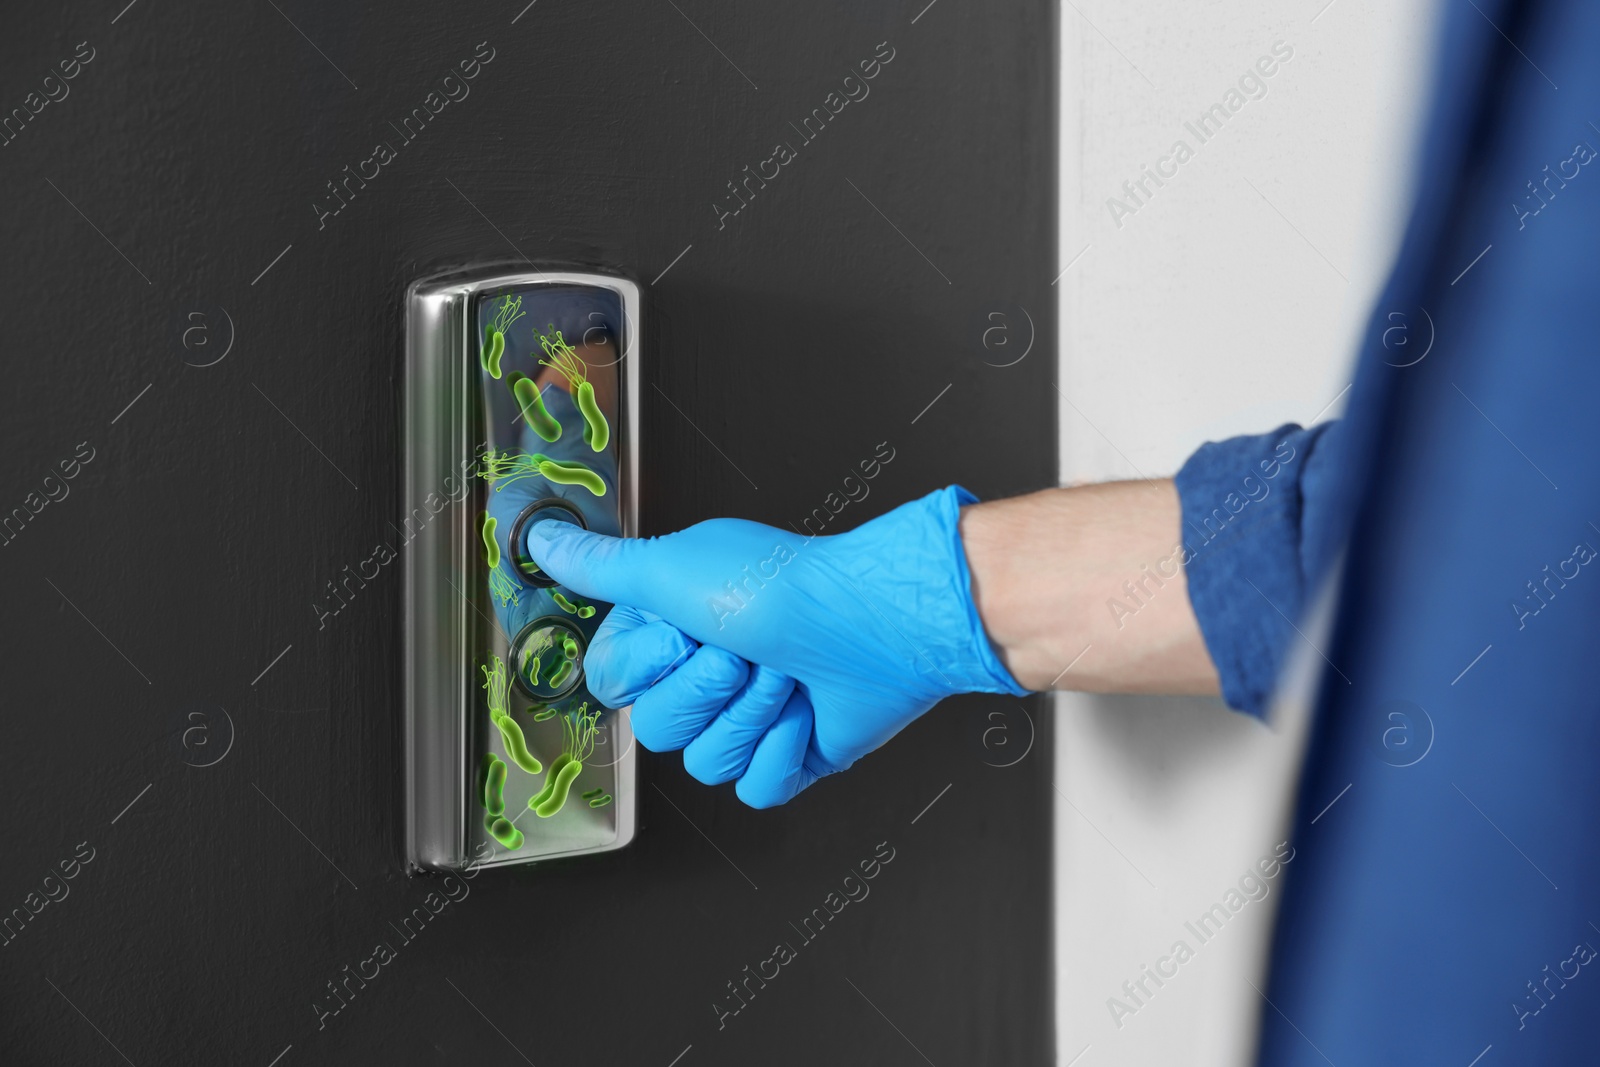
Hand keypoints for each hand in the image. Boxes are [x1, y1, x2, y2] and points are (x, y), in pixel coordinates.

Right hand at [525, 486, 1026, 806]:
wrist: (871, 623)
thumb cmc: (782, 586)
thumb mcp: (672, 567)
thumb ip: (600, 568)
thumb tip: (541, 541)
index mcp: (670, 628)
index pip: (614, 681)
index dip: (649, 664)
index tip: (683, 630)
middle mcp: (706, 673)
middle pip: (658, 729)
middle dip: (707, 691)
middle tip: (745, 651)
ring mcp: (749, 717)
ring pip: (704, 762)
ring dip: (749, 716)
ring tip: (784, 675)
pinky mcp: (791, 754)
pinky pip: (755, 788)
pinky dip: (782, 752)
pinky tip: (804, 715)